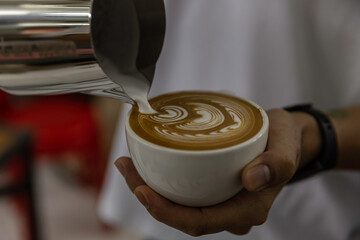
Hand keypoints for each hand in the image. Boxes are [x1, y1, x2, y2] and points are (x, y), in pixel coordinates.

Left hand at [115, 109, 321, 235]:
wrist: (286, 138)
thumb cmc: (285, 141)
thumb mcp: (287, 144)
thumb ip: (278, 163)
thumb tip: (252, 178)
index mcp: (248, 209)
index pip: (200, 222)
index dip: (168, 213)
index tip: (142, 191)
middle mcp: (231, 212)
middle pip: (182, 216)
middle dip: (149, 199)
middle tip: (127, 169)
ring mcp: (221, 202)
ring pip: (180, 206)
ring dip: (150, 190)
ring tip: (129, 165)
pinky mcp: (213, 189)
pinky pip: (184, 193)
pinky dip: (162, 182)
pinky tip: (147, 164)